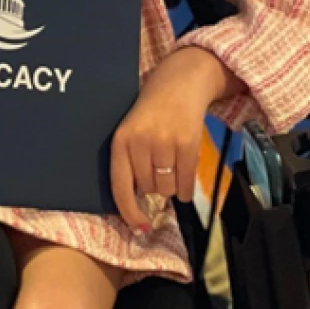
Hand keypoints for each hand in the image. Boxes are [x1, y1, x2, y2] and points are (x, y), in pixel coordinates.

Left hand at [110, 48, 236, 230]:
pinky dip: (186, 187)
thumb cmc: (152, 111)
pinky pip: (186, 183)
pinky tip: (184, 172)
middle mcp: (141, 142)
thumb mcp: (131, 131)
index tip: (140, 227)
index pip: (121, 186)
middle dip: (154, 185)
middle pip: (148, 189)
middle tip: (159, 164)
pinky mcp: (188, 144)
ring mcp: (165, 143)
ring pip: (167, 189)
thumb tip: (137, 204)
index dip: (129, 212)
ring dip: (171, 185)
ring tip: (171, 162)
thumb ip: (131, 162)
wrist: (180, 81)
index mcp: (121, 140)